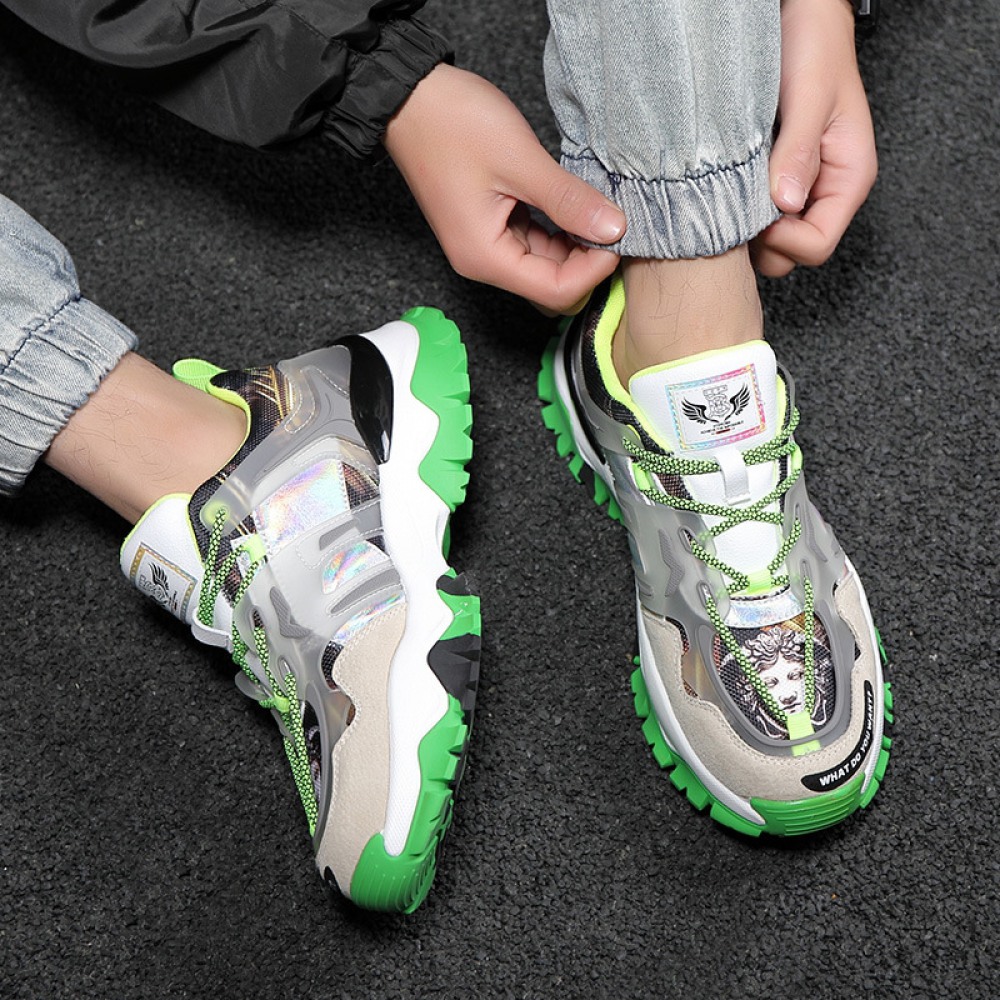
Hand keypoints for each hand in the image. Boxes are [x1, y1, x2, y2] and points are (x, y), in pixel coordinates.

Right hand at [383, 64, 625, 311]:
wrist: (409, 97)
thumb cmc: (451, 124)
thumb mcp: (519, 160)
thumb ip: (568, 200)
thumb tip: (614, 228)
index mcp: (485, 257)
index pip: (555, 291)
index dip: (594, 270)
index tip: (619, 234)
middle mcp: (483, 261)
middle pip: (550, 286)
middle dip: (587, 263)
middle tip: (614, 223)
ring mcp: (485, 246)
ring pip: (545, 267)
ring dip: (575, 246)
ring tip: (597, 210)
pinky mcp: (489, 227)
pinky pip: (533, 244)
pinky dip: (558, 232)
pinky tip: (575, 207)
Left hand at [752, 0, 877, 276]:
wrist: (801, 16)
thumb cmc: (815, 46)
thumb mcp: (810, 96)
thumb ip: (798, 151)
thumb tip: (786, 205)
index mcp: (848, 180)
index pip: (817, 246)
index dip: (783, 240)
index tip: (756, 213)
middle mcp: (824, 193)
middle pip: (790, 254)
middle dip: (761, 240)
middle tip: (735, 203)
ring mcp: (797, 191)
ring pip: (768, 241)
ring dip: (745, 225)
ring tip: (729, 190)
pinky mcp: (772, 182)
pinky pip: (753, 215)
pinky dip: (737, 209)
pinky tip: (725, 183)